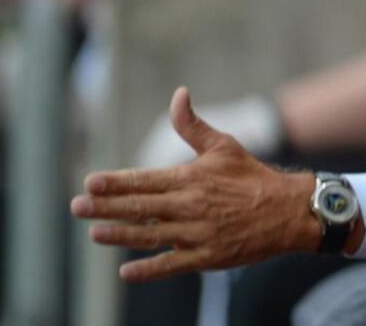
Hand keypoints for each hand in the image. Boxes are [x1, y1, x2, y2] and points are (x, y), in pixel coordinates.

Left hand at [71, 86, 322, 281]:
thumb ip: (192, 125)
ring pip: (150, 236)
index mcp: (191, 178)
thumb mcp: (224, 146)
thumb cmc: (253, 176)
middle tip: (76, 207)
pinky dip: (148, 269)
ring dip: (120, 235)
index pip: (144, 180)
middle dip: (105, 208)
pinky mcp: (208, 256)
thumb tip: (179, 93)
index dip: (115, 183)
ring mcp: (198, 234)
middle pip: (140, 208)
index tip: (90, 184)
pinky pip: (172, 264)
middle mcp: (191, 206)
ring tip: (95, 234)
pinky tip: (126, 271)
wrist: (288, 211)